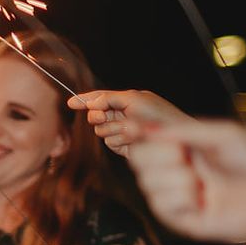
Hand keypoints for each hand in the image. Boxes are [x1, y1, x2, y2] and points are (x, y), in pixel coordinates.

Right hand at [67, 88, 186, 156]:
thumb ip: (109, 98)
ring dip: (114, 129)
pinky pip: (109, 142)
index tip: (71, 102)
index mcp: (128, 100)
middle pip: (96, 114)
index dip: (85, 100)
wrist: (174, 139)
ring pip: (101, 130)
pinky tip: (132, 140)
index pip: (101, 98)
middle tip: (102, 116)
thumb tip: (91, 103)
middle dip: (97, 115)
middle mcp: (124, 115)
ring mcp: (123, 131)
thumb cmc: (159, 115)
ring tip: (131, 129)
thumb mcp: (134, 99)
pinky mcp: (124, 147)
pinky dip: (119, 140)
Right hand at [130, 118, 245, 244]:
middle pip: (138, 159)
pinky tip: (203, 197)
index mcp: (189, 149)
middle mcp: (180, 173)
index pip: (148, 139)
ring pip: (146, 181)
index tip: (130, 126)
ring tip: (202, 179)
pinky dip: (181, 196)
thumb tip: (146, 128)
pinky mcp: (183, 220)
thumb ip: (185, 131)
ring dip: (173, 175)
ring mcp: (180, 198)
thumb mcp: (224, 136)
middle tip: (184, 154)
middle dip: (156, 153)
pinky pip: (161, 203)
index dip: (137, 133)